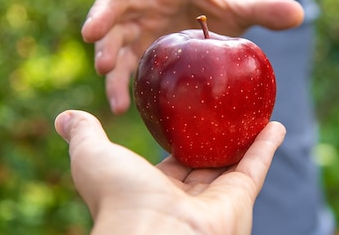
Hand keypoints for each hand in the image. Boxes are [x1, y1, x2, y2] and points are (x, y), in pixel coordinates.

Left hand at [54, 110, 285, 234]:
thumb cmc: (119, 198)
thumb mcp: (93, 157)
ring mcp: (216, 198)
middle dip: (216, 142)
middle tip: (225, 114)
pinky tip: (275, 123)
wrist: (153, 233)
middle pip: (207, 163)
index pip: (172, 163)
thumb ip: (84, 135)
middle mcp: (188, 198)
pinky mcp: (240, 196)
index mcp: (155, 190)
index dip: (180, 142)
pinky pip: (256, 165)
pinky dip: (267, 145)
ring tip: (254, 115)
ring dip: (247, 140)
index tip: (187, 120)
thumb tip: (63, 117)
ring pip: (235, 163)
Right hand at [81, 0, 303, 113]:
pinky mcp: (136, 48)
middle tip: (93, 35)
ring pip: (113, 33)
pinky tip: (121, 105)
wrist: (205, 21)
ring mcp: (137, 23)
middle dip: (104, 16)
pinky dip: (121, 83)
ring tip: (106, 71)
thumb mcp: (240, 6)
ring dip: (106, 50)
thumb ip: (264, 9)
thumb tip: (300, 13)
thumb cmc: (218, 6)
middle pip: (117, 1)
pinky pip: (124, 65)